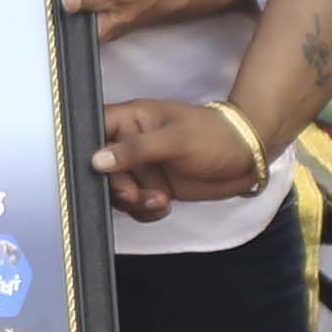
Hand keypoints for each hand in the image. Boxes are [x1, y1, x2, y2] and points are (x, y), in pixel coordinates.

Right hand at [98, 97, 264, 219]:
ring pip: (117, 191)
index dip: (85, 149)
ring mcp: (141, 167)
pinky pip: (135, 206)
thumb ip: (135, 150)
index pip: (92, 129)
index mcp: (131, 120)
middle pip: (100, 170)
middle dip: (117, 187)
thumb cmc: (214, 136)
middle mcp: (130, 143)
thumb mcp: (175, 140)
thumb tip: (97, 160)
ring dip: (134, 202)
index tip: (93, 170)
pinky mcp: (152, 187)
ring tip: (160, 201)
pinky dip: (146, 211)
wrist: (246, 158)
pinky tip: (164, 207)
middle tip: (136, 195)